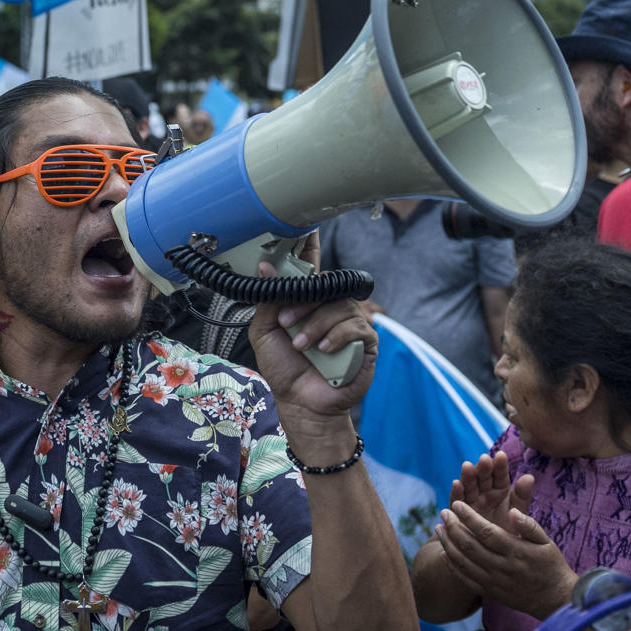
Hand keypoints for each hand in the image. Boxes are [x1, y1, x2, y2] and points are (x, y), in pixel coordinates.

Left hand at [247, 260, 375, 433]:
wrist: (300, 403)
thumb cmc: (284, 369)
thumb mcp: (265, 333)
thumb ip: (267, 301)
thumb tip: (264, 268)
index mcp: (307, 302)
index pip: (311, 267)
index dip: (310, 245)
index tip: (307, 226)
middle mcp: (330, 307)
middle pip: (325, 285)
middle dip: (302, 302)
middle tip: (285, 321)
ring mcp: (349, 322)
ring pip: (339, 306)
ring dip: (316, 325)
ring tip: (301, 345)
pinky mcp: (365, 341)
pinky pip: (355, 327)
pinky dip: (336, 336)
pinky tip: (323, 350)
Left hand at [434, 498, 574, 619]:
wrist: (556, 600)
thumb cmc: (551, 566)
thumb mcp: (546, 542)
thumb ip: (528, 525)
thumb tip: (512, 511)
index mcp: (516, 551)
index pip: (486, 532)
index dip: (468, 517)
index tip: (456, 504)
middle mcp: (502, 568)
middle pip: (470, 546)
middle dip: (453, 527)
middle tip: (443, 512)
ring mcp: (494, 582)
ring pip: (463, 562)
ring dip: (448, 544)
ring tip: (439, 528)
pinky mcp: (490, 593)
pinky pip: (466, 580)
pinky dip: (452, 567)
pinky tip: (443, 553)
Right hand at [446, 451, 535, 525]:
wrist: (492, 554)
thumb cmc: (509, 532)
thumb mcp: (517, 514)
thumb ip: (522, 496)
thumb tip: (530, 477)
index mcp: (500, 491)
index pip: (500, 476)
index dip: (500, 466)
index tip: (501, 456)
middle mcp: (484, 493)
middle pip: (483, 478)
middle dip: (483, 468)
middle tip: (484, 459)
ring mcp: (470, 501)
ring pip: (469, 486)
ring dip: (468, 476)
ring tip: (468, 466)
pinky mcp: (459, 512)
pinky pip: (457, 501)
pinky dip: (456, 492)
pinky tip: (456, 484)